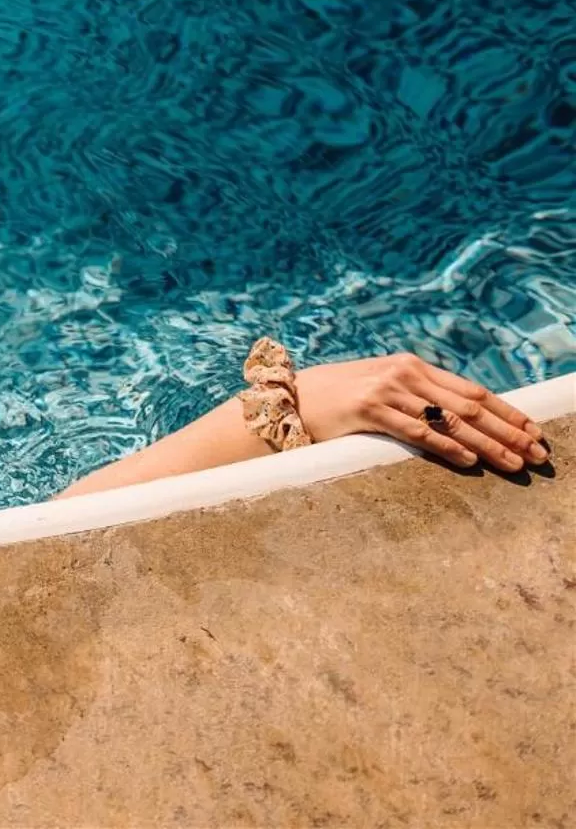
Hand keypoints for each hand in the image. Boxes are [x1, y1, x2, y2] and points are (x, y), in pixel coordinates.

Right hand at [295, 353, 549, 472]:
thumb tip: (460, 416)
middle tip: (537, 454)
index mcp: (413, 366)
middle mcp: (405, 373)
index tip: (535, 431)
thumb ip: (418, 395)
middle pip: (470, 406)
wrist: (291, 397)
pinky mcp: (369, 409)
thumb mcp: (383, 387)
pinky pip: (417, 431)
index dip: (508, 412)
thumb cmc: (340, 397)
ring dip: (488, 444)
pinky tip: (469, 460)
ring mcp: (387, 390)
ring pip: (451, 420)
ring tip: (514, 464)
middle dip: (509, 431)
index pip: (472, 390)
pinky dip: (446, 446)